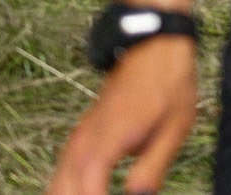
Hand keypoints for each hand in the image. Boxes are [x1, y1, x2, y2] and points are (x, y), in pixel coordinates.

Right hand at [46, 36, 196, 194]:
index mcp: (108, 139)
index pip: (88, 188)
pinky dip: (66, 191)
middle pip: (63, 190)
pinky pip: (61, 175)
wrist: (153, 49)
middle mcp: (83, 141)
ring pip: (56, 185)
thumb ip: (152, 167)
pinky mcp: (79, 140)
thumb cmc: (168, 86)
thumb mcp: (174, 128)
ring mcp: (77, 140)